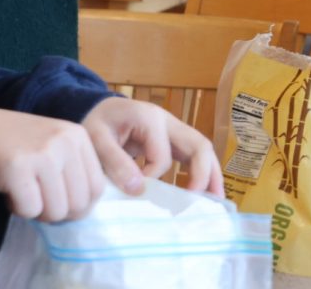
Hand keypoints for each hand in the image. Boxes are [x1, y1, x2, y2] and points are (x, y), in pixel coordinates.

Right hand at [0, 105, 103, 221]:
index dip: (77, 206)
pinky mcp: (17, 168)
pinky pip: (31, 210)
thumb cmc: (8, 145)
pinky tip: (7, 191)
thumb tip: (85, 210)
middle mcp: (65, 142)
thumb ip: (71, 170)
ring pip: (57, 210)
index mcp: (78, 136)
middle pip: (79, 203)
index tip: (56, 201)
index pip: (97, 188)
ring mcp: (42, 153)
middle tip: (35, 198)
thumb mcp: (50, 147)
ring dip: (37, 211)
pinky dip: (17, 209)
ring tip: (21, 192)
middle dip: (56, 212)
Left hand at [82, 97, 223, 196]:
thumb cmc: (96, 122)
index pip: (162, 156)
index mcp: (151, 119)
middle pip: (199, 145)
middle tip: (201, 201)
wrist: (99, 109)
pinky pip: (194, 155)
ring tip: (215, 199)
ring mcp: (175, 129)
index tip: (135, 190)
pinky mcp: (174, 139)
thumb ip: (116, 162)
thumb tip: (139, 189)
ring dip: (211, 174)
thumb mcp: (96, 140)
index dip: (152, 178)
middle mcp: (170, 121)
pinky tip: (204, 191)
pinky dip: (202, 172)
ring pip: (202, 150)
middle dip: (204, 173)